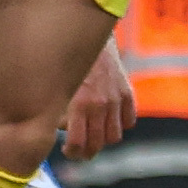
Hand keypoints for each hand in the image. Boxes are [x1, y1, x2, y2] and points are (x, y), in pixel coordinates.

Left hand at [65, 43, 134, 157]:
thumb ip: (58, 111)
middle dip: (86, 152)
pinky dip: (120, 124)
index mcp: (79, 104)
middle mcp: (100, 104)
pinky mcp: (127, 92)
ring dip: (104, 140)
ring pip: (115, 136)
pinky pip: (129, 120)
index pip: (78, 144)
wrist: (88, 34)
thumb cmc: (66, 59)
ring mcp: (116, 99)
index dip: (72, 152)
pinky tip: (108, 119)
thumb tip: (59, 128)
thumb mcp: (57, 86)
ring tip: (93, 135)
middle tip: (79, 150)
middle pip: (97, 144)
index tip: (67, 150)